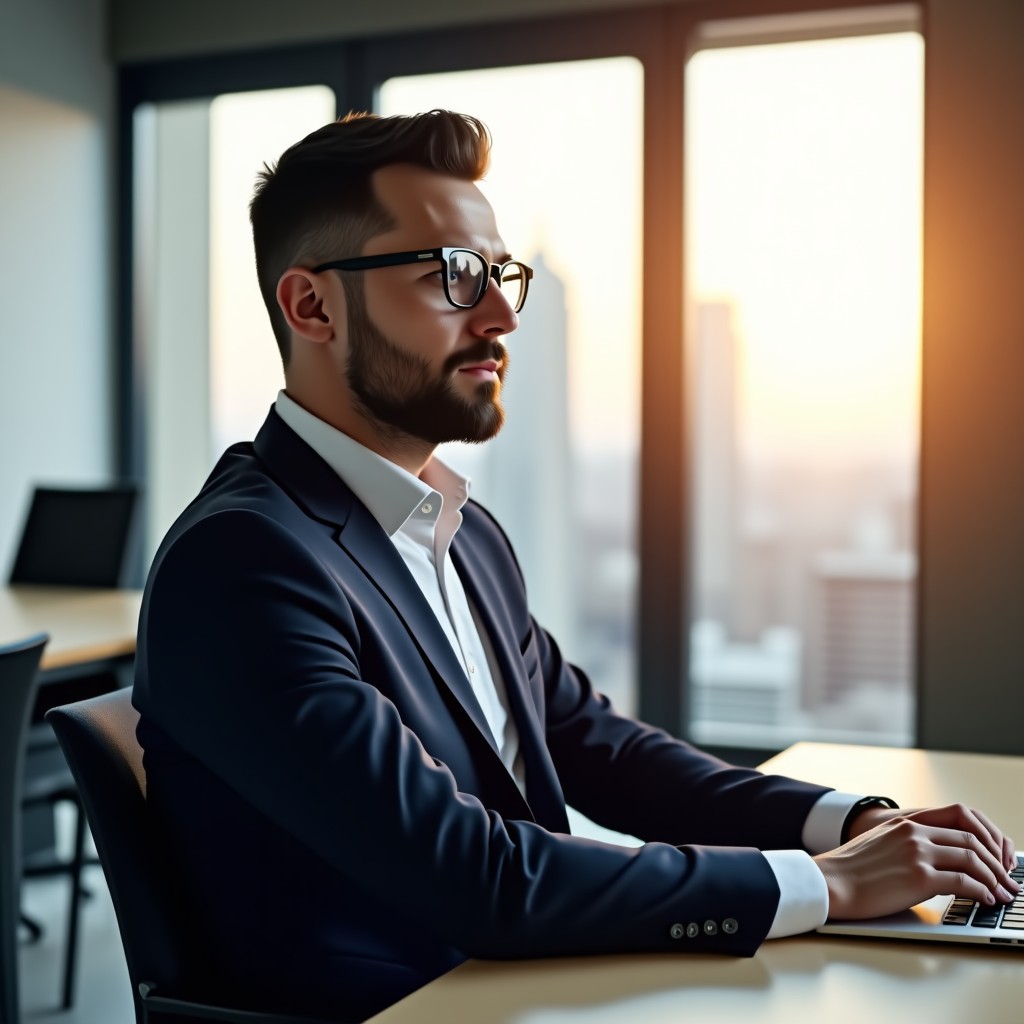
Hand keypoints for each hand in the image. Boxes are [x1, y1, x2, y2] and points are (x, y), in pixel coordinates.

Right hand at [814, 803, 1019, 919]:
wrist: (830, 882)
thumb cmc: (851, 869)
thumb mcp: (879, 842)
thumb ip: (906, 841)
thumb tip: (935, 858)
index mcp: (906, 821)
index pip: (959, 816)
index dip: (985, 836)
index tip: (995, 854)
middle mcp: (914, 832)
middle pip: (971, 839)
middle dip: (996, 862)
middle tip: (1007, 880)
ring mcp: (916, 853)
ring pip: (972, 859)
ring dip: (994, 879)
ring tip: (1001, 893)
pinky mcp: (918, 878)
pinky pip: (963, 883)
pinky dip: (981, 892)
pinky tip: (984, 899)